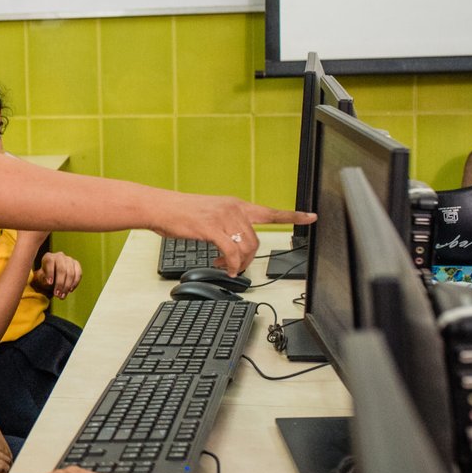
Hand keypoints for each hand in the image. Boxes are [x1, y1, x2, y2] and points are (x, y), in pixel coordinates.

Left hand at [34, 252, 81, 297]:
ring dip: (67, 286)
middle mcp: (59, 256)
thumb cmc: (45, 278)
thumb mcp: (41, 279)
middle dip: (60, 283)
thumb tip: (49, 282)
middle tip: (57, 294)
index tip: (49, 283)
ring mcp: (69, 259)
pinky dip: (75, 283)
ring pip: (70, 273)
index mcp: (48, 257)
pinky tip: (70, 290)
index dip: (50, 273)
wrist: (53, 277)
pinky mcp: (76, 264)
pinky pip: (78, 274)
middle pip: (61, 269)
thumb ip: (43, 279)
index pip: (50, 262)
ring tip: (62, 296)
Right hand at [152, 195, 314, 275]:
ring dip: (239, 264)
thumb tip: (233, 247)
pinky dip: (230, 264)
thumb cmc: (180, 213)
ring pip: (246, 247)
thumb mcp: (210, 214)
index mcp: (236, 204)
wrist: (159, 207)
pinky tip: (223, 268)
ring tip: (226, 267)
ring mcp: (223, 217)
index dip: (294, 216)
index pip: (270, 211)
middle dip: (249, 259)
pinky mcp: (211, 228)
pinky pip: (231, 252)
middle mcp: (234, 208)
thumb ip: (226, 225)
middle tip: (236, 266)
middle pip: (257, 240)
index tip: (312, 217)